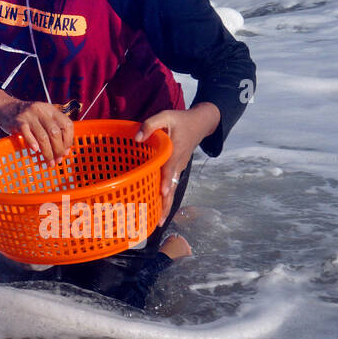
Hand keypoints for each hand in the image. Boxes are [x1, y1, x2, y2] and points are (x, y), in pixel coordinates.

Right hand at [0, 96, 74, 165]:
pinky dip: (32, 143)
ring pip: (43, 136)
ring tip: (49, 162)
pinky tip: (35, 151)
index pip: (67, 125)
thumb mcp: (43, 117)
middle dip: (58, 149)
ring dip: (47, 152)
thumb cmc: (27, 117)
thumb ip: (53, 130)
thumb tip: (64, 150)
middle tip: (57, 160)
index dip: (69, 140)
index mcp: (51, 110)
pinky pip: (27, 134)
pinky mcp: (18, 121)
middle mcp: (42, 111)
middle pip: (55, 133)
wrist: (5, 107)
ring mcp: (29, 116)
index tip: (66, 151)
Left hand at [135, 103, 219, 222]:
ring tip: (157, 222)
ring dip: (166, 205)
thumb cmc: (180, 120)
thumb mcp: (165, 116)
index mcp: (174, 152)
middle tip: (158, 222)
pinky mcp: (177, 170)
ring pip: (172, 189)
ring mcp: (178, 169)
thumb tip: (137, 138)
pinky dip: (166, 198)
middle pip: (171, 188)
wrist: (200, 123)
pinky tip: (158, 208)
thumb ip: (150, 125)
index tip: (163, 194)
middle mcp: (177, 164)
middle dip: (165, 205)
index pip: (169, 169)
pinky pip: (171, 185)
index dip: (165, 181)